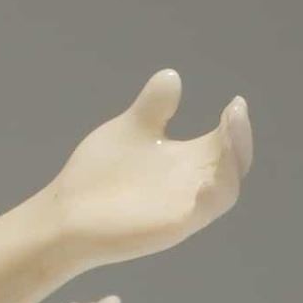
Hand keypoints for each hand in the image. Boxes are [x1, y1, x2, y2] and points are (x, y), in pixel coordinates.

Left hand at [53, 69, 251, 264]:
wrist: (64, 215)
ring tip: (227, 133)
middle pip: (232, 161)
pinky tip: (204, 183)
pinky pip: (199, 215)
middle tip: (235, 112)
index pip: (224, 139)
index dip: (234, 122)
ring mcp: (182, 206)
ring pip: (225, 188)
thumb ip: (153, 107)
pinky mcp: (169, 227)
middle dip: (238, 137)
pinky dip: (207, 198)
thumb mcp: (130, 130)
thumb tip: (172, 74)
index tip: (235, 100)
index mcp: (188, 158)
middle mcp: (192, 182)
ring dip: (231, 161)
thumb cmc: (98, 175)